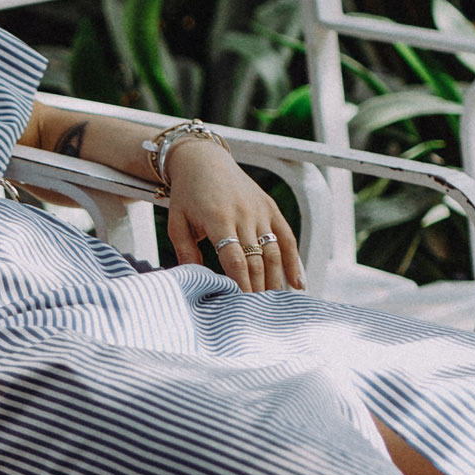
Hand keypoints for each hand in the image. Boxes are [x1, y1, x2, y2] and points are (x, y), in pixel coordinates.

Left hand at [163, 139, 304, 293]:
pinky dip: (294, 261)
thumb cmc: (187, 195)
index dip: (240, 283)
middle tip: (258, 313)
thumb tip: (196, 280)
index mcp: (218, 218)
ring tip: (274, 304)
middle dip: (258, 288)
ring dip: (276, 279)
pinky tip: (297, 283)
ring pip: (273, 251)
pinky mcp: (271, 208)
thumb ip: (186, 252)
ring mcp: (260, 211)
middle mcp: (243, 214)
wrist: (203, 161)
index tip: (243, 305)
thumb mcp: (177, 222)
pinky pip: (287, 237)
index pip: (234, 258)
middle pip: (256, 259)